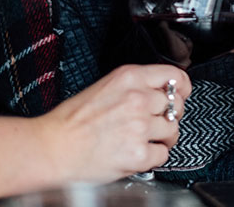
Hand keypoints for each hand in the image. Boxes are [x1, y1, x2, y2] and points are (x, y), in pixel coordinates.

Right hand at [36, 64, 190, 182]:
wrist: (51, 148)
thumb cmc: (72, 120)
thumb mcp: (107, 87)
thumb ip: (137, 86)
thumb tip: (163, 92)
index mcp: (130, 77)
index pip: (175, 76)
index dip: (183, 88)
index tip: (182, 95)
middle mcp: (138, 98)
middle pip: (176, 105)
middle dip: (169, 116)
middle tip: (155, 124)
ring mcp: (139, 126)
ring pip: (173, 130)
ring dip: (163, 138)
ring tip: (144, 140)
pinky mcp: (138, 153)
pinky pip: (163, 154)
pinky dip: (153, 157)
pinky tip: (137, 154)